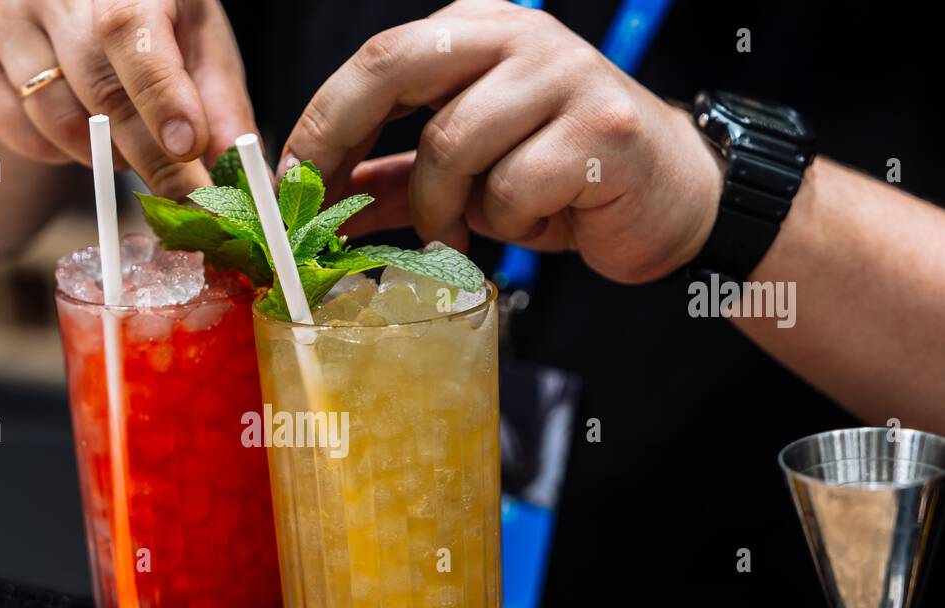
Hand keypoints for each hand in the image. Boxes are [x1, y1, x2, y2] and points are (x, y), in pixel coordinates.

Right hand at [0, 0, 253, 195]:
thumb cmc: (152, 16)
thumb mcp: (197, 39)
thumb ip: (220, 102)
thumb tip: (240, 173)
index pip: (130, 29)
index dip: (160, 94)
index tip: (188, 148)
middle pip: (96, 85)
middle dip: (146, 152)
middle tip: (183, 191)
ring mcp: (1, 13)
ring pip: (54, 118)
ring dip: (104, 154)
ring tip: (131, 144)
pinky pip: (19, 133)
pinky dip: (60, 153)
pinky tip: (85, 130)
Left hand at [281, 0, 723, 283]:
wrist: (671, 196)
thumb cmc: (561, 178)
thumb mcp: (466, 174)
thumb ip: (396, 179)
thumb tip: (316, 208)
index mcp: (477, 31)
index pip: (374, 60)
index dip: (320, 124)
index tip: (286, 183)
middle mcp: (517, 35)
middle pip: (395, 67)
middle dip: (342, 143)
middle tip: (328, 211)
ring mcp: (562, 76)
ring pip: (451, 147)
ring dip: (447, 209)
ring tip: (473, 227)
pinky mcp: (601, 129)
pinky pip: (510, 190)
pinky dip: (507, 225)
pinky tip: (537, 222)